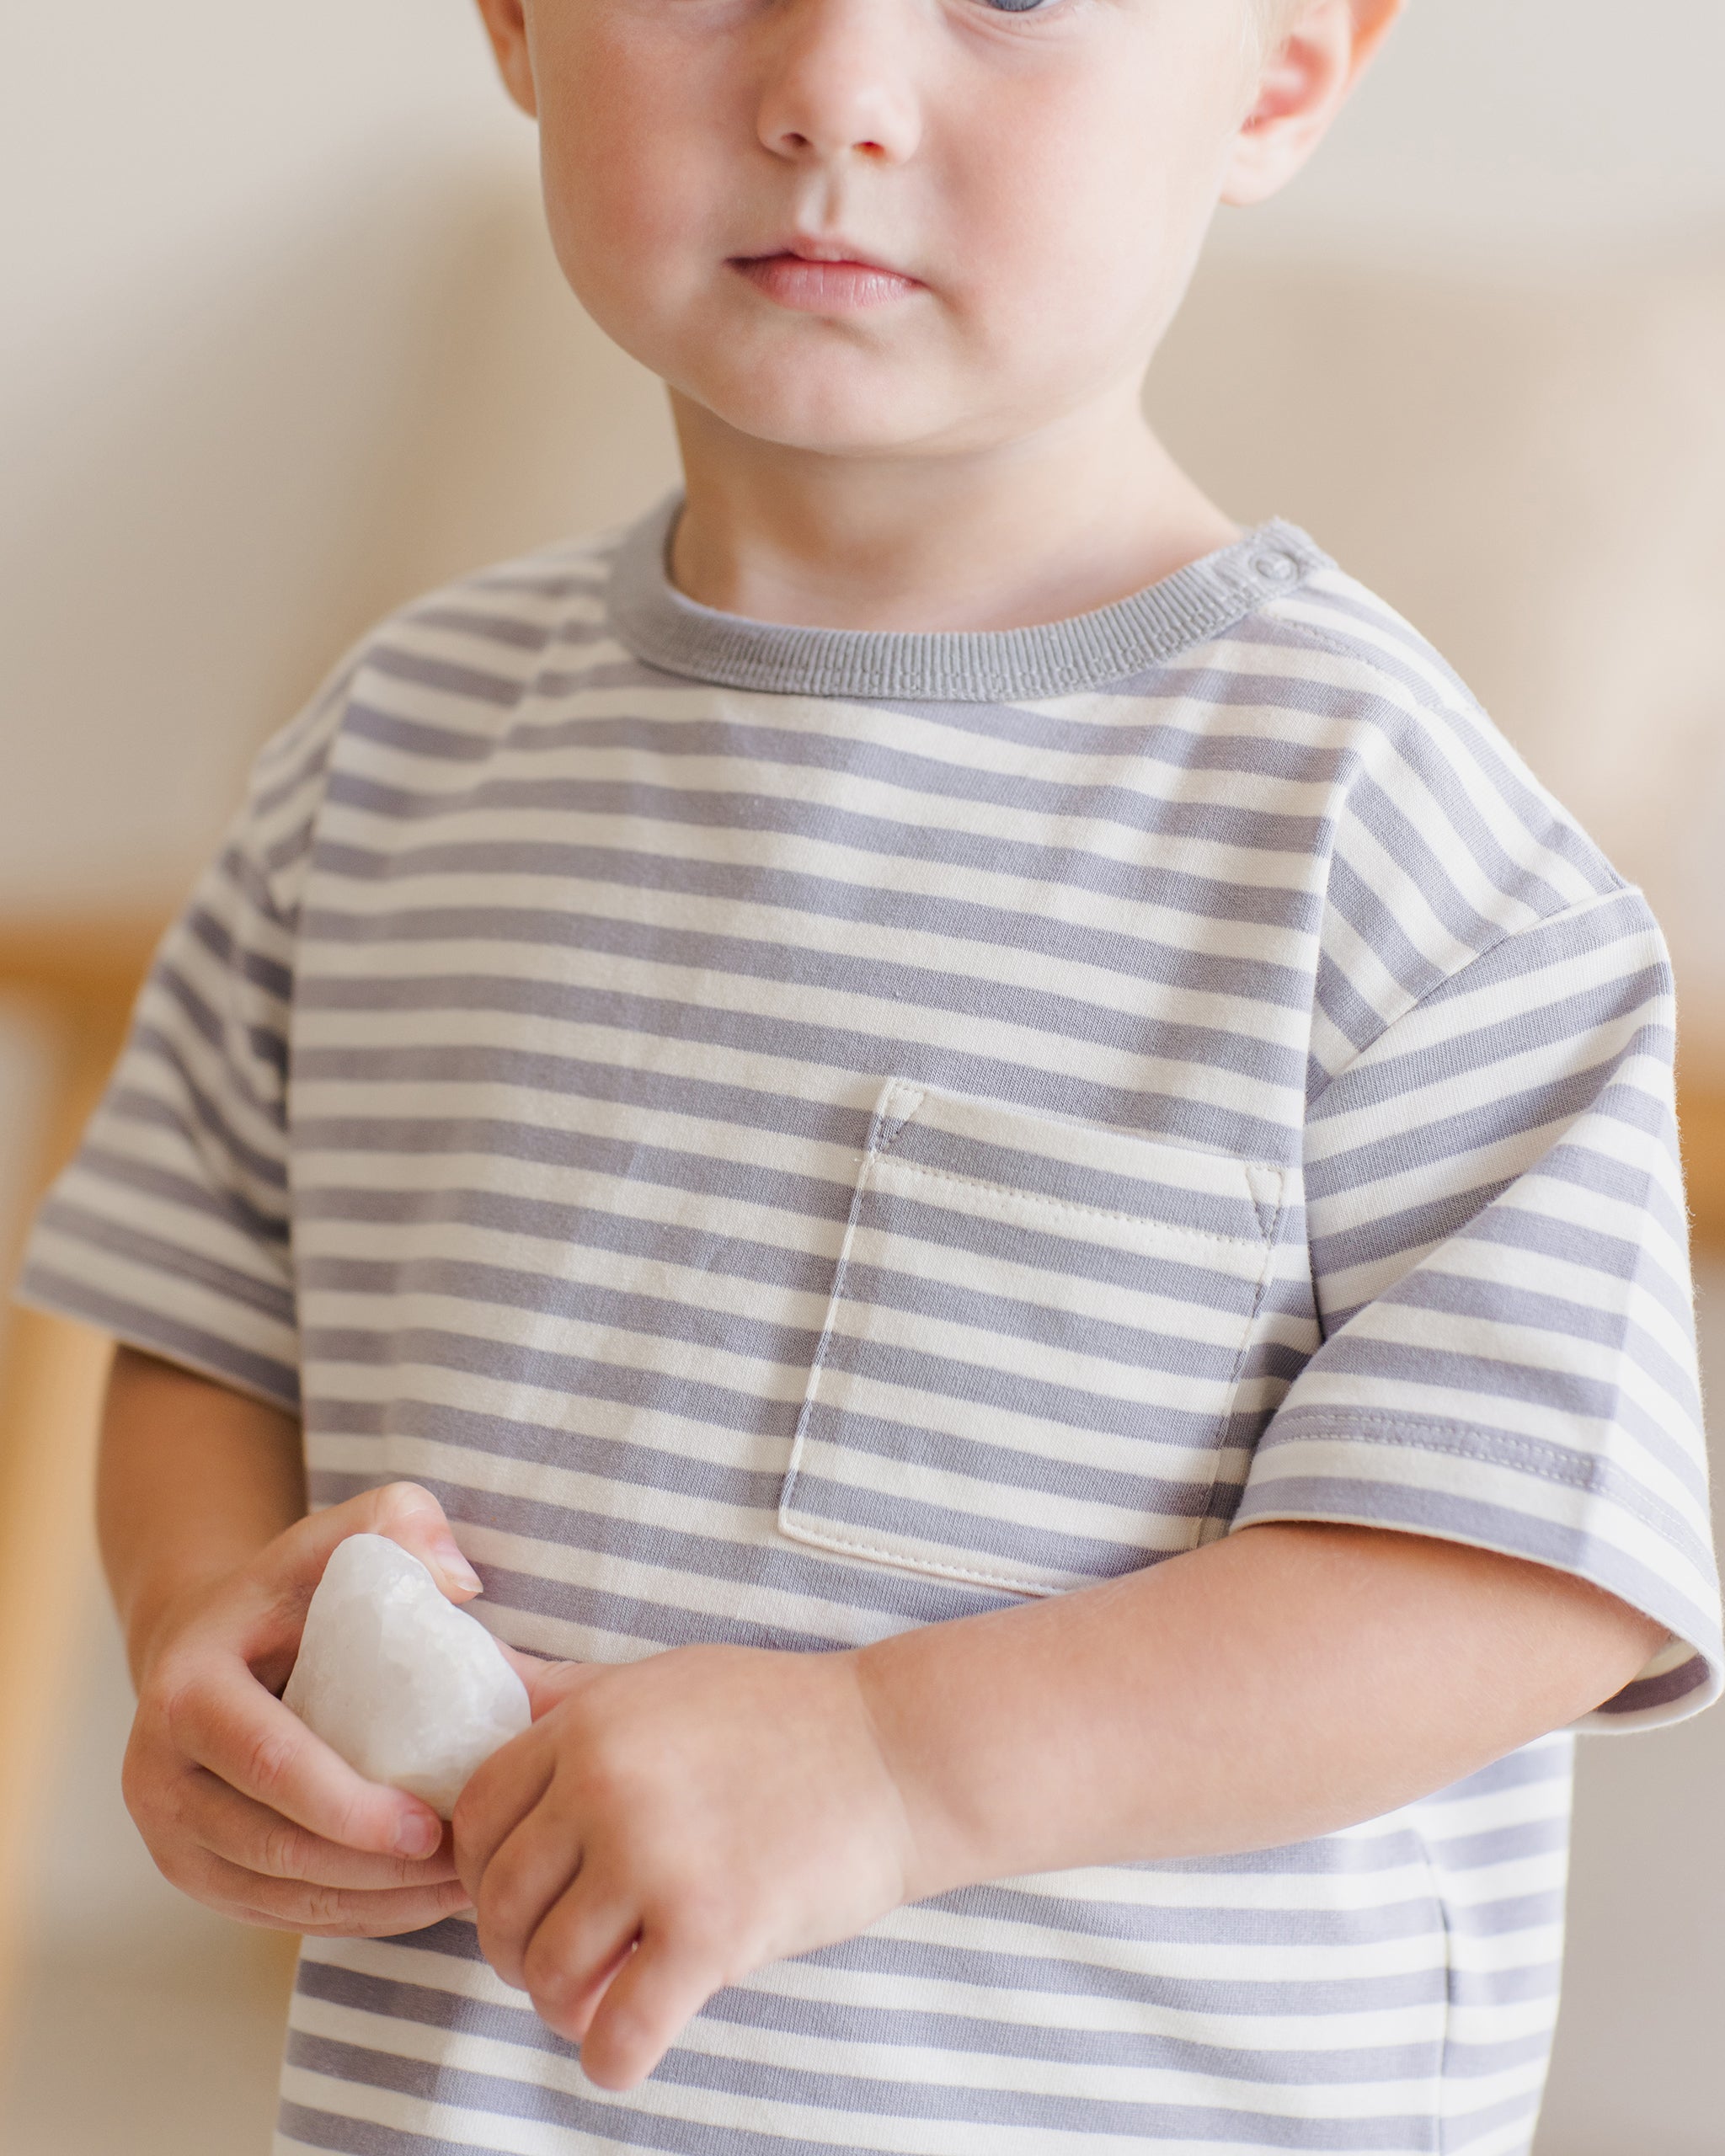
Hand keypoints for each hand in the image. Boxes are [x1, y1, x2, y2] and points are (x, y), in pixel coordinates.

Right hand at [122, 1480, 517, 1935]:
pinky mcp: (193, 1871)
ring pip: (277, 1896)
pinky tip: (422, 1903)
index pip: (270, 1763)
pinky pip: (276, 1912)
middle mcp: (157, 1772)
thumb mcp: (339, 1535)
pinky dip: (352, 1917)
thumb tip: (460, 1583)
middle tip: (466, 1865)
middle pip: (273, 1847)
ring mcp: (167, 1833)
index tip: (432, 1826)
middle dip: (375, 1871)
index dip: (350, 1808)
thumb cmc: (292, 1589)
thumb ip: (402, 1522)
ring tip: (462, 1889)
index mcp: (187, 1690)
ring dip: (374, 1907)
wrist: (206, 1641)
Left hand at [453, 1644, 918, 2088]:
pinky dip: (611, 2059)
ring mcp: (656, 1859)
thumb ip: (574, 1696)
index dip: (480, 1870)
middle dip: (514, 1946)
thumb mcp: (665, 1680)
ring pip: (548, 1972)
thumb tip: (488, 1686)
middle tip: (556, 1956)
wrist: (898, 1753)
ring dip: (563, 2004)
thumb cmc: (785, 1717)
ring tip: (601, 1997)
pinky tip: (626, 2049)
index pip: (476, 1817)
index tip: (518, 1894)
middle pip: (501, 1901)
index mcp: (591, 1725)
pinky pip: (617, 2033)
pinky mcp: (709, 1933)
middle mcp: (607, 1786)